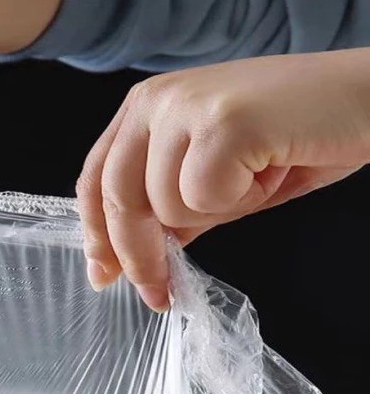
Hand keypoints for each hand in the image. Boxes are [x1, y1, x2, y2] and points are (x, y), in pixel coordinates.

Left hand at [76, 49, 369, 310]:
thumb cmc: (297, 139)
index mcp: (146, 107)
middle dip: (140, 258)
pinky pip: (203, 200)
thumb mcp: (218, 178)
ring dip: (215, 212)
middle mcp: (156, 99)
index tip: (104, 277)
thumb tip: (134, 257)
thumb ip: (171, 208)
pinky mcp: (221, 122)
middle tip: (162, 295)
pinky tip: (269, 168)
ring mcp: (185, 106)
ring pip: (164, 206)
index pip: (96, 179)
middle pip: (118, 200)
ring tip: (256, 177)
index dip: (98, 234)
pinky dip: (240, 200)